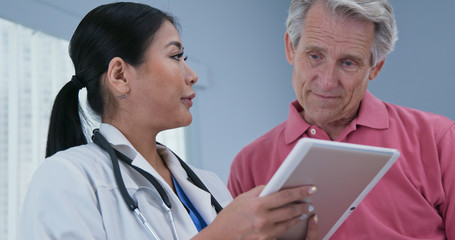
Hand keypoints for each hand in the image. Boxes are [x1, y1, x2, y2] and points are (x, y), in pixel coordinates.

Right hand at [196, 185, 316, 239]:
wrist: (220, 237)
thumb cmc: (230, 216)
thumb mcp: (243, 198)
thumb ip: (260, 191)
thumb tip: (275, 185)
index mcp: (258, 205)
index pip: (285, 196)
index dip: (300, 191)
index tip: (311, 189)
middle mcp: (263, 219)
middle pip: (290, 211)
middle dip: (303, 206)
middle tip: (310, 203)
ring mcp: (264, 232)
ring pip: (289, 223)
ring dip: (298, 217)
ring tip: (303, 212)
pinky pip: (280, 233)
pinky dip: (287, 226)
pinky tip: (291, 222)